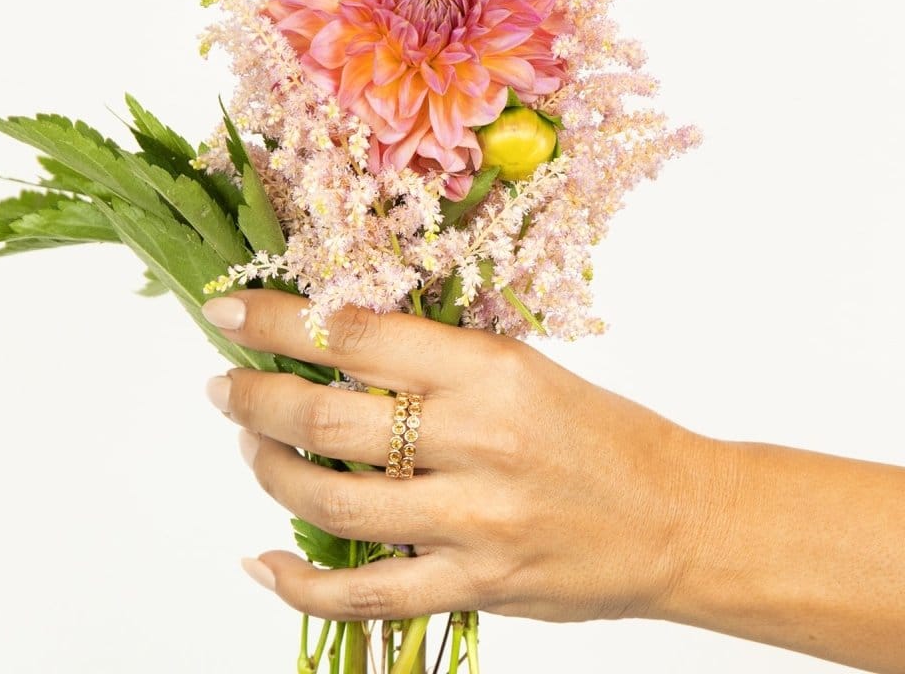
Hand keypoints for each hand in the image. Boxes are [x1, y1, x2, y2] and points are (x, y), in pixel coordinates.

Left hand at [201, 289, 714, 623]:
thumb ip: (432, 360)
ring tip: (251, 449)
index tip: (229, 309)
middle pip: (326, 420)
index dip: (277, 320)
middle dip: (255, 399)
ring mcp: (472, 523)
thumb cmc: (598, 431)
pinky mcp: (474, 586)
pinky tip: (264, 561)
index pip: (355, 334)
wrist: (677, 515)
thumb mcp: (520, 365)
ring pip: (331, 503)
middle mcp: (475, 441)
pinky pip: (364, 595)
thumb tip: (333, 344)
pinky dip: (298, 584)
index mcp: (487, 369)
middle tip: (227, 386)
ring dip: (269, 471)